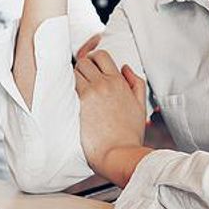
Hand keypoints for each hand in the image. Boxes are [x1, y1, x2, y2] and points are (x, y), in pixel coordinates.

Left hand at [75, 46, 146, 182]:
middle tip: (82, 80)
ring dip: (73, 79)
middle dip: (82, 68)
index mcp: (119, 82)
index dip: (94, 60)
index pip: (101, 55)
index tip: (92, 68)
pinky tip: (70, 99)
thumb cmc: (129, 135)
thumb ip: (135, 83)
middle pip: (84, 61)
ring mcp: (91, 92)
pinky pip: (68, 86)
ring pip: (74, 72)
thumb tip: (125, 68)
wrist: (119, 153)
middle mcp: (104, 83)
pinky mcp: (79, 103)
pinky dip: (67, 89)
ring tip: (76, 92)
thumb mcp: (140, 105)